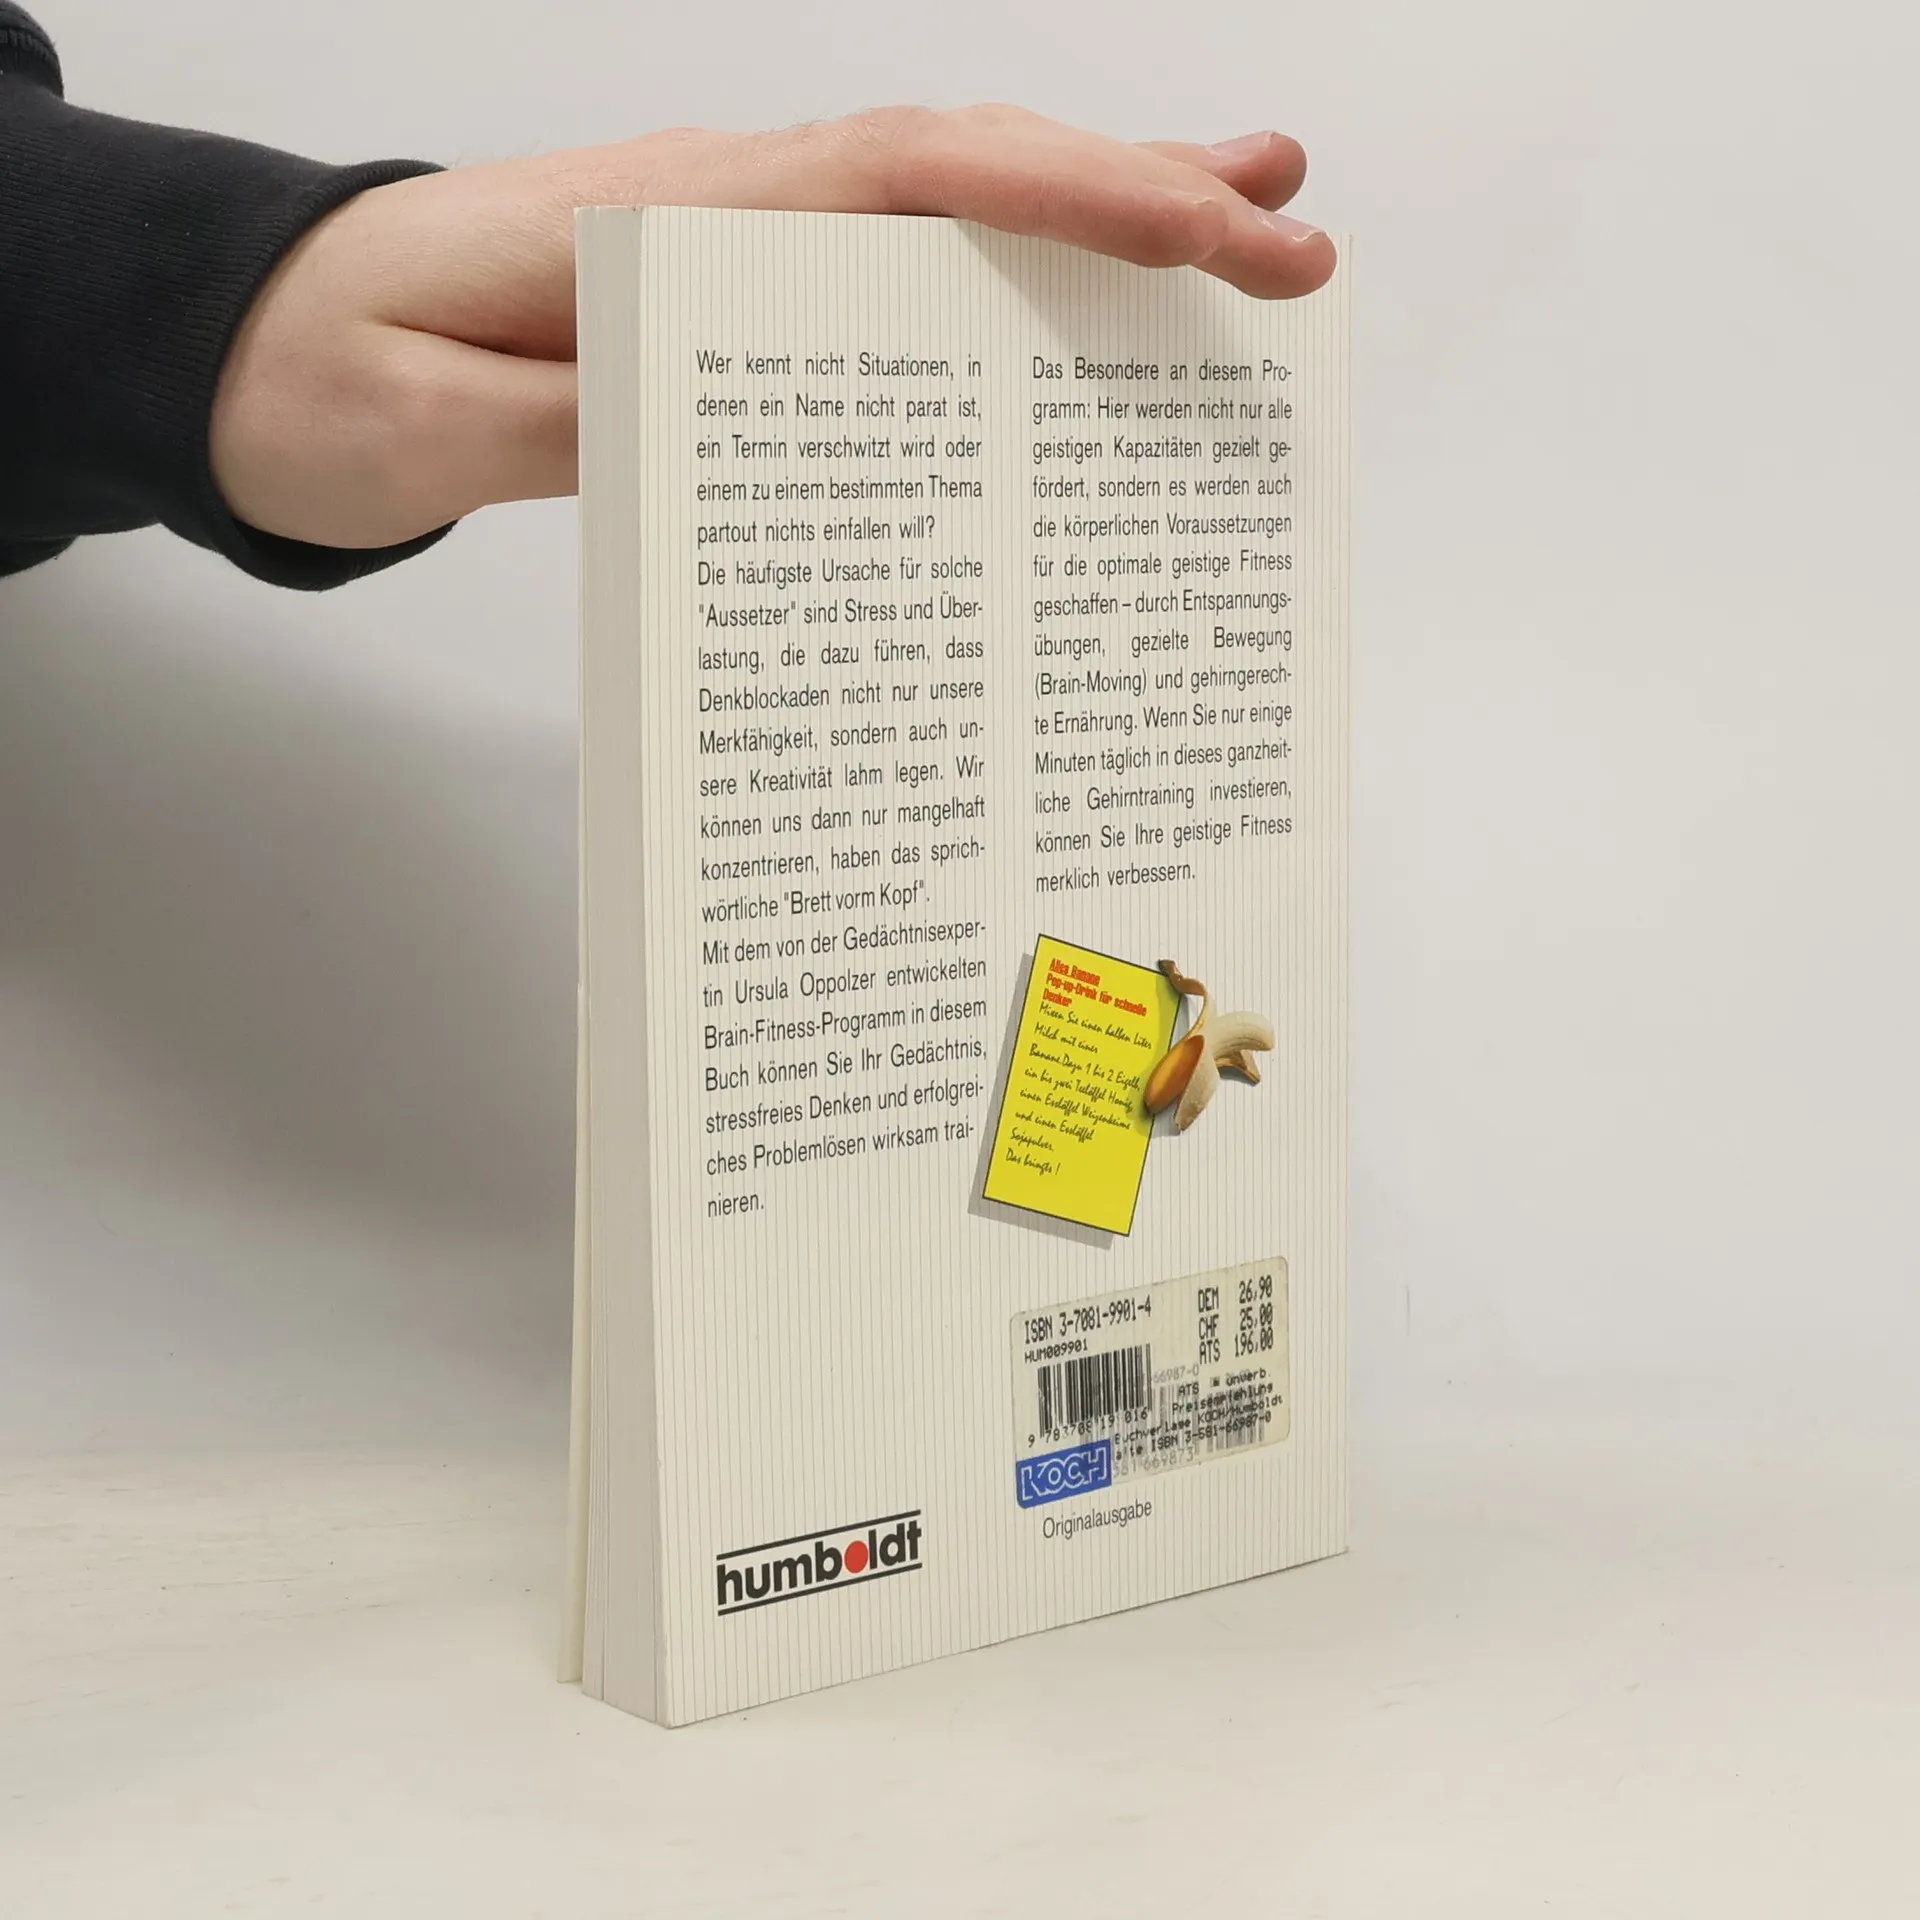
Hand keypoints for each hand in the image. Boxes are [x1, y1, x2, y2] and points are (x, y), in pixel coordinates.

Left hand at [210, 106, 1334, 549]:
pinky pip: (890, 267)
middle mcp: (720, 209)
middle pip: (961, 169)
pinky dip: (995, 269)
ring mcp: (732, 241)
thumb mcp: (422, 431)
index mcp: (664, 226)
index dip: (1066, 197)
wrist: (248, 341)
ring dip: (1091, 214)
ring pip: (941, 205)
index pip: (903, 183)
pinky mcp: (728, 290)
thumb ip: (571, 432)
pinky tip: (1060, 303)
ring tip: (1236, 238)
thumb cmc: (320, 378)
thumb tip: (740, 449)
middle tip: (1292, 237)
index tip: (1205, 237)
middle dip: (1135, 197)